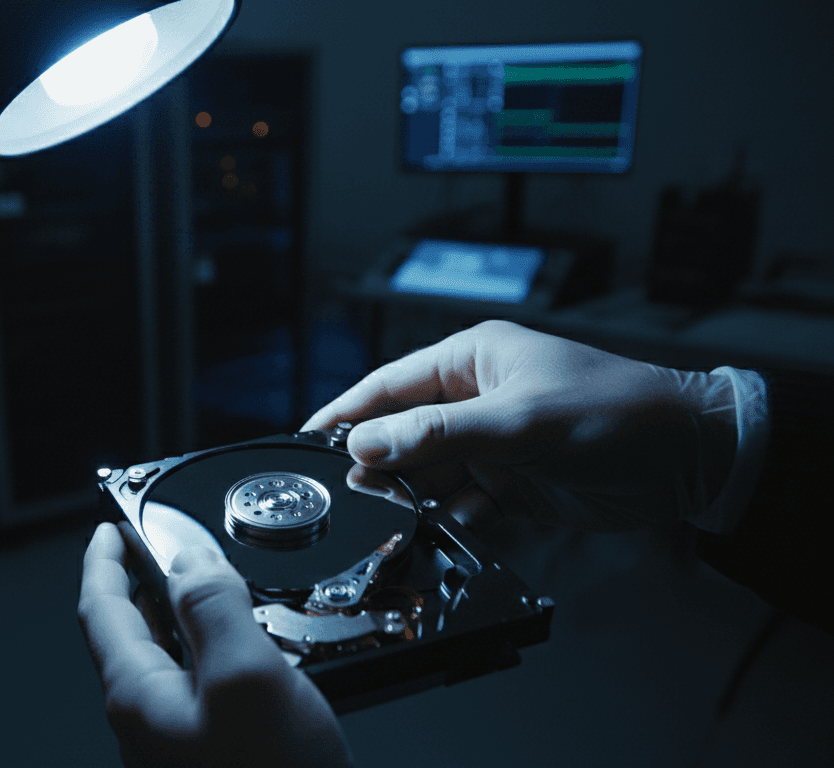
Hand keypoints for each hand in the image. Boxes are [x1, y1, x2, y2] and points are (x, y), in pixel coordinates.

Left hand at [78, 523, 353, 767]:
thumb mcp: (247, 678)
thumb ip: (212, 606)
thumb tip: (187, 554)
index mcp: (139, 696)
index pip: (101, 608)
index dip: (105, 557)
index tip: (109, 525)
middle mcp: (149, 724)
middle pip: (131, 634)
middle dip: (145, 580)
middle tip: (165, 543)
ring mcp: (179, 747)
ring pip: (170, 663)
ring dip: (185, 616)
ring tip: (215, 585)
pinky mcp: (215, 761)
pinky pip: (202, 694)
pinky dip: (217, 655)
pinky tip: (254, 654)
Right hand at [302, 320, 738, 531]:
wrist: (691, 459)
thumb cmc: (616, 412)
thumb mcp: (519, 421)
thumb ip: (437, 434)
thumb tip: (365, 446)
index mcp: (472, 360)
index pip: (388, 385)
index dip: (345, 414)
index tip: (305, 441)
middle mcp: (476, 399)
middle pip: (403, 434)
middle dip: (381, 465)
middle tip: (352, 495)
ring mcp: (493, 444)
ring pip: (429, 474)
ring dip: (418, 497)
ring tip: (406, 516)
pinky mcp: (512, 485)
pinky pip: (463, 504)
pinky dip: (456, 519)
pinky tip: (460, 526)